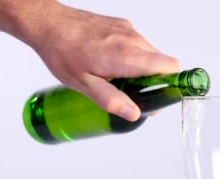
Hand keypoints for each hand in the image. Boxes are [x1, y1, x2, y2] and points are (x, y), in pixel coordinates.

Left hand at [10, 1, 179, 120]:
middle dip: (153, 81)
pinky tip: (110, 64)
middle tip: (132, 95)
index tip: (160, 97)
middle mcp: (132, 40)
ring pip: (150, 53)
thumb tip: (134, 115)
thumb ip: (111, 100)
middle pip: (162, 63)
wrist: (48, 23)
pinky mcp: (121, 25)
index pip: (170, 67)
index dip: (171, 84)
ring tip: (116, 79)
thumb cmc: (62, 53)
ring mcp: (128, 30)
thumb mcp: (83, 84)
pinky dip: (132, 56)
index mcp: (126, 56)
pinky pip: (138, 44)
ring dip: (141, 69)